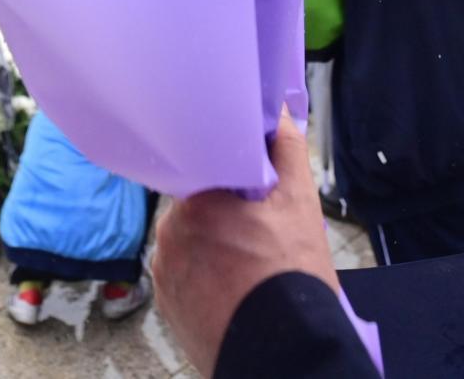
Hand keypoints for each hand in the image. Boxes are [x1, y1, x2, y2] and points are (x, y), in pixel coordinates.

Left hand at [154, 109, 336, 376]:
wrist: (283, 352)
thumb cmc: (292, 278)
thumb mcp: (299, 204)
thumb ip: (285, 149)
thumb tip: (278, 111)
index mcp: (197, 200)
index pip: (204, 167)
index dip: (229, 176)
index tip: (250, 191)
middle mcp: (170, 231)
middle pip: (196, 205)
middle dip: (222, 214)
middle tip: (257, 231)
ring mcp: (163, 270)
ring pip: (188, 239)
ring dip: (211, 245)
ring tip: (247, 264)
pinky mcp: (164, 302)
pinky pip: (181, 273)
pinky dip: (201, 275)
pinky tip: (231, 286)